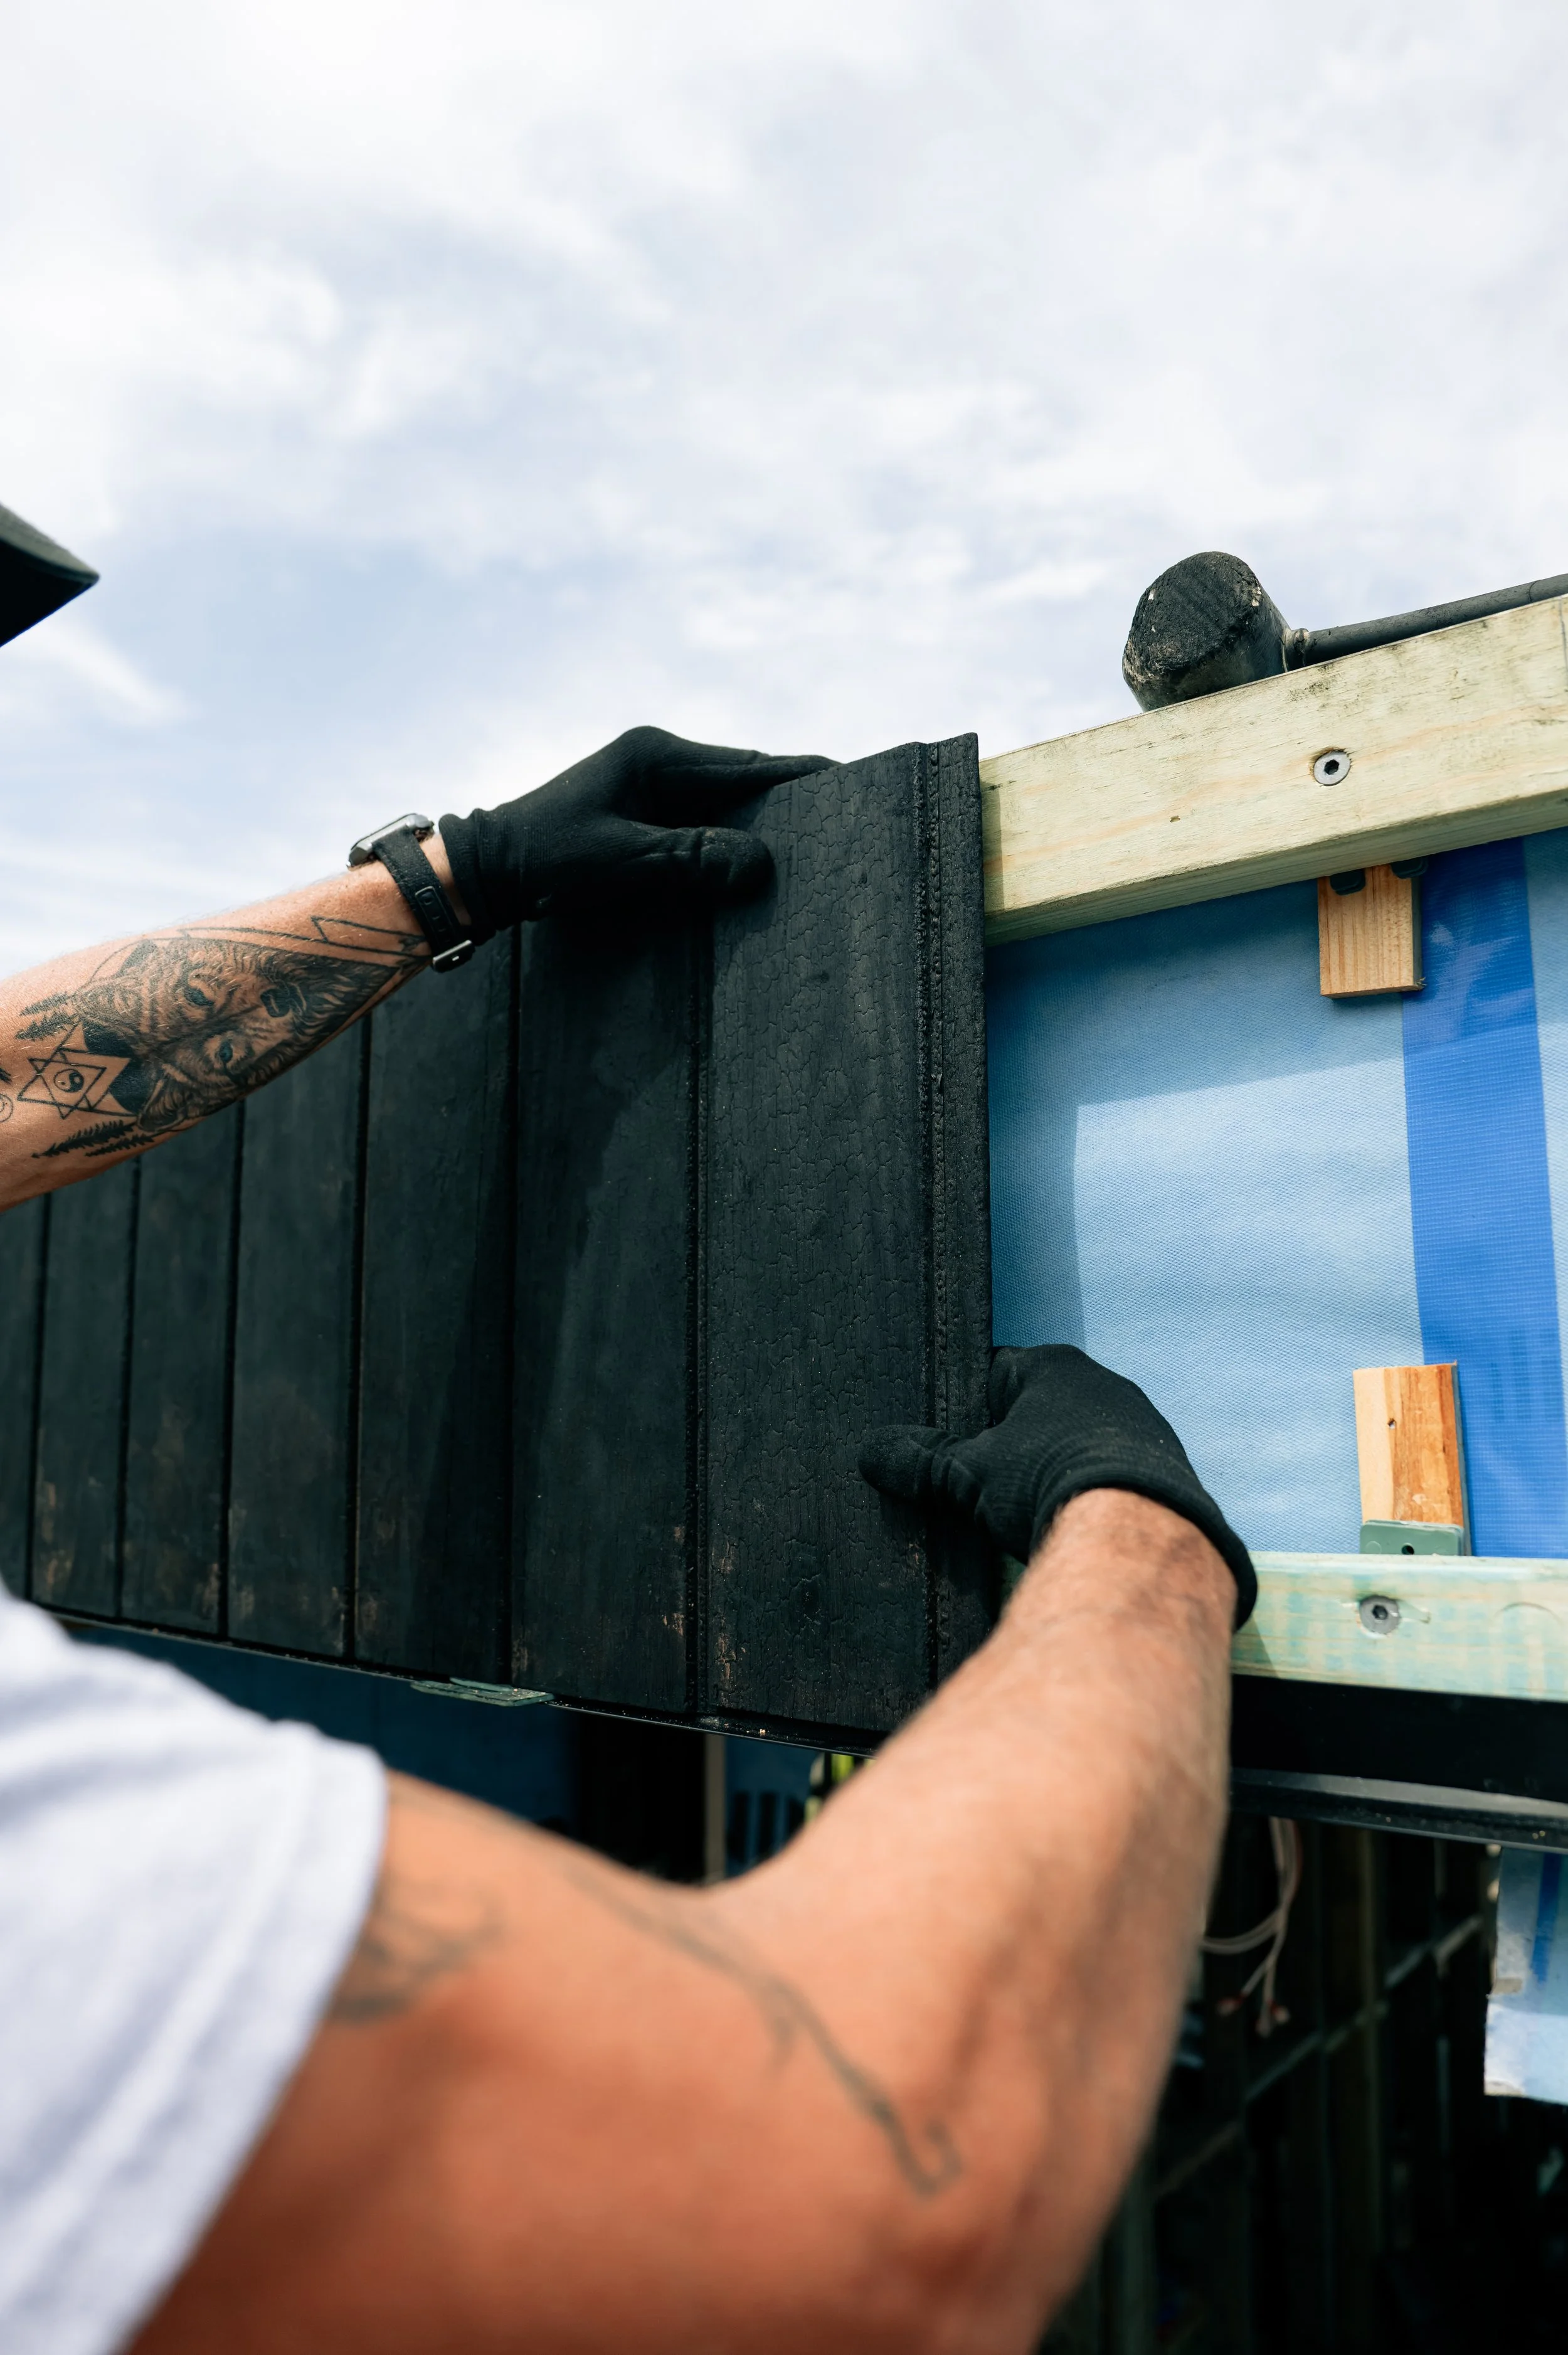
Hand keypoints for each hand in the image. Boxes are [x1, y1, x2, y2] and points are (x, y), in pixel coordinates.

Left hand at [439, 726, 834, 937]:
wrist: (487, 873)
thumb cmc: (545, 861)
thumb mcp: (621, 861)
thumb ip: (690, 858)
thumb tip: (761, 863)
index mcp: (657, 755)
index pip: (750, 764)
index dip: (803, 776)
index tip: (853, 781)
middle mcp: (659, 760)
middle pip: (745, 780)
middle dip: (792, 803)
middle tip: (847, 824)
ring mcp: (651, 785)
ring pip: (727, 804)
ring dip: (762, 826)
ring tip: (816, 848)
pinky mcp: (643, 814)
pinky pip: (703, 824)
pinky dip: (731, 841)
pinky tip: (756, 867)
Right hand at [860, 1344, 1255, 1626]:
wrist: (1142, 1536)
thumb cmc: (1047, 1482)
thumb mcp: (968, 1474)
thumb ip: (920, 1461)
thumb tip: (871, 1452)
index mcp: (1055, 1366)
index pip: (993, 1373)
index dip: (962, 1409)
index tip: (944, 1442)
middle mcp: (1105, 1385)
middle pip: (1037, 1412)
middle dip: (1010, 1445)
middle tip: (978, 1485)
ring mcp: (1142, 1430)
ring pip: (1077, 1445)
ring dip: (1052, 1472)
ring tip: (1024, 1514)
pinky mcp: (1168, 1475)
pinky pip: (1113, 1478)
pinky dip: (1089, 1497)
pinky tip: (1071, 1527)